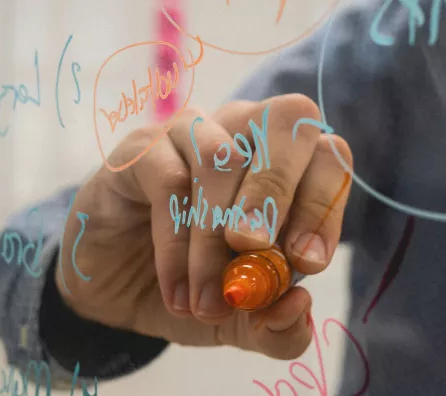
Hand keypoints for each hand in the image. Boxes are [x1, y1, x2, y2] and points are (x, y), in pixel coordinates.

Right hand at [56, 94, 352, 359]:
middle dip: (277, 194)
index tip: (306, 265)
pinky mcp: (143, 148)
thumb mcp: (244, 321)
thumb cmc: (194, 286)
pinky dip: (177, 244)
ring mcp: (194, 132)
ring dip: (217, 238)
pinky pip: (169, 180)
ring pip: (223, 158)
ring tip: (208, 302)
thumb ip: (279, 326)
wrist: (115, 289)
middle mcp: (247, 132)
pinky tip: (177, 291)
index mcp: (289, 164)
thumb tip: (299, 305)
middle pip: (287, 120)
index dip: (325, 204)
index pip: (330, 155)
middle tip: (255, 252)